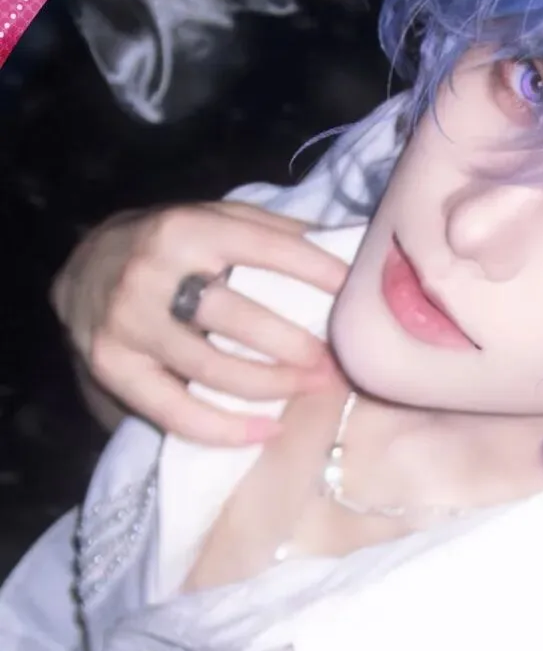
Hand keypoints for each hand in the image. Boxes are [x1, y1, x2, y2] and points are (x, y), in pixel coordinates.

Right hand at [51, 201, 349, 444]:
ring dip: (272, 386)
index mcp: (186, 228)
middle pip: (237, 318)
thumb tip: (342, 249)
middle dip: (296, 345)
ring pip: (211, 368)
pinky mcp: (114, 367)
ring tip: (313, 389)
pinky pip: (175, 410)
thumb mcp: (210, 219)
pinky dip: (225, 428)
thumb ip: (268, 231)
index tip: (353, 293)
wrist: (82, 271)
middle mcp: (153, 273)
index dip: (313, 271)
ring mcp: (129, 324)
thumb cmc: (168, 247)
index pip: (262, 248)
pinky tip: (267, 430)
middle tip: (335, 363)